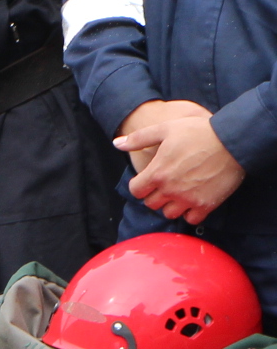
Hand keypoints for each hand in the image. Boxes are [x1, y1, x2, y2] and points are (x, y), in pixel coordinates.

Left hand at [119, 100, 243, 223]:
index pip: (136, 191)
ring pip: (169, 214)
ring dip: (170, 205)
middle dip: (154, 195)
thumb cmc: (197, 132)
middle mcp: (170, 189)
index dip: (139, 185)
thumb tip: (116, 144)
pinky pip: (191, 219)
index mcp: (157, 173)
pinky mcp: (206, 205)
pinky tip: (193, 200)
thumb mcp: (164, 129)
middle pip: (151, 204)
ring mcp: (188, 199)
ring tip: (178, 193)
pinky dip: (190, 213)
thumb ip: (139, 139)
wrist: (232, 142)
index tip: (147, 180)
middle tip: (164, 186)